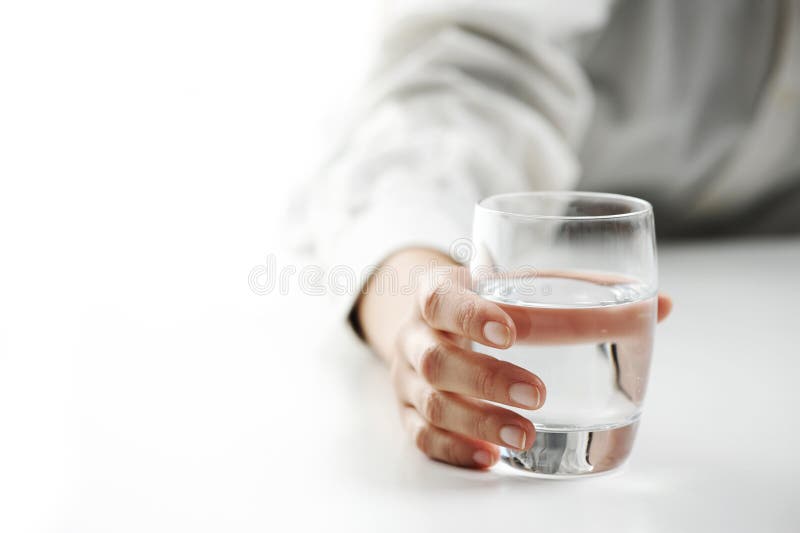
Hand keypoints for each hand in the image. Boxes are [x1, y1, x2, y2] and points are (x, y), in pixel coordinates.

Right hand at [356, 248, 671, 468]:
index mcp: (439, 293)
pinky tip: (491, 456)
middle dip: (487, 379)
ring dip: (479, 420)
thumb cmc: (486, 303)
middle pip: (438, 358)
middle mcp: (417, 335)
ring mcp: (408, 376)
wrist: (427, 322)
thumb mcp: (518, 285)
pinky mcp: (409, 411)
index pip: (440, 299)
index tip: (510, 332)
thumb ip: (581, 292)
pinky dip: (456, 448)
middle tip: (537, 394)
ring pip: (431, 402)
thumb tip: (661, 306)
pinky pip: (422, 436)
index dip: (470, 315)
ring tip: (524, 434)